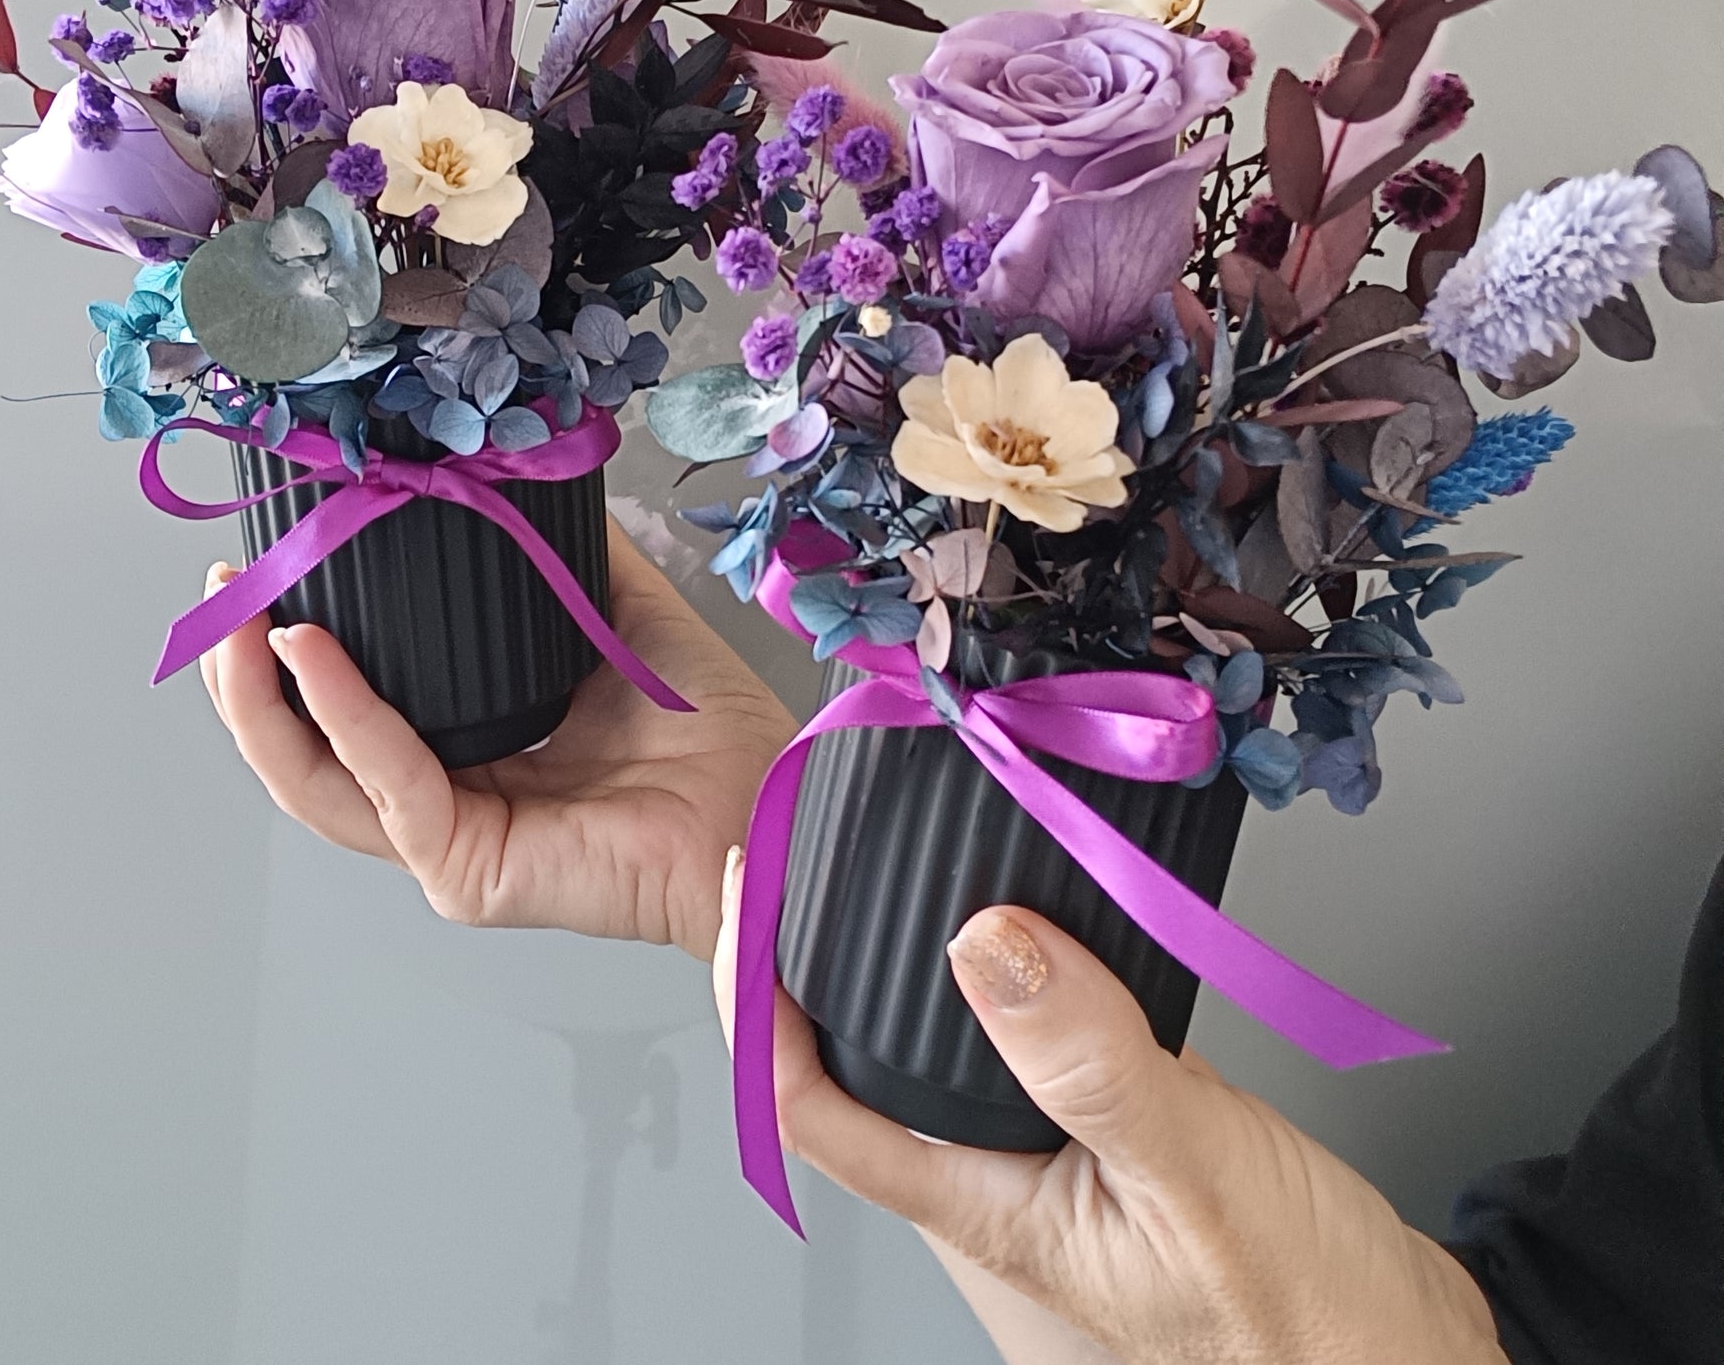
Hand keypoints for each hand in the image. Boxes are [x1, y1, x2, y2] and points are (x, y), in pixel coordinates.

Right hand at [201, 524, 794, 959]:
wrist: (762, 796)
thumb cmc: (704, 728)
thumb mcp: (613, 610)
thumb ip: (553, 555)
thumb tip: (501, 478)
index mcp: (467, 753)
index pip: (343, 713)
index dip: (285, 652)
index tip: (260, 569)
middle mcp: (443, 801)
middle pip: (304, 752)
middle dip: (242, 677)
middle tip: (222, 591)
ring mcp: (447, 842)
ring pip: (315, 780)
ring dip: (261, 701)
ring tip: (236, 621)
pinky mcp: (468, 866)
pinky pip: (386, 782)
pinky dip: (341, 714)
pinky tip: (308, 653)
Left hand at [714, 856, 1505, 1364]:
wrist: (1403, 1351)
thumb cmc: (1307, 1315)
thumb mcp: (1194, 1173)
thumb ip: (1090, 1063)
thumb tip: (983, 939)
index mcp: (980, 1205)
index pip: (806, 1106)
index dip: (753, 1000)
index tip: (749, 886)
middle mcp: (991, 1172)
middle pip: (848, 1063)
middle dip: (801, 957)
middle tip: (797, 840)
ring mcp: (1045, 1145)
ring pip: (934, 1038)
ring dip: (895, 952)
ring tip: (872, 852)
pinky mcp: (1103, 1115)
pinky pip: (1022, 1026)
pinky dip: (1002, 956)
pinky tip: (1020, 902)